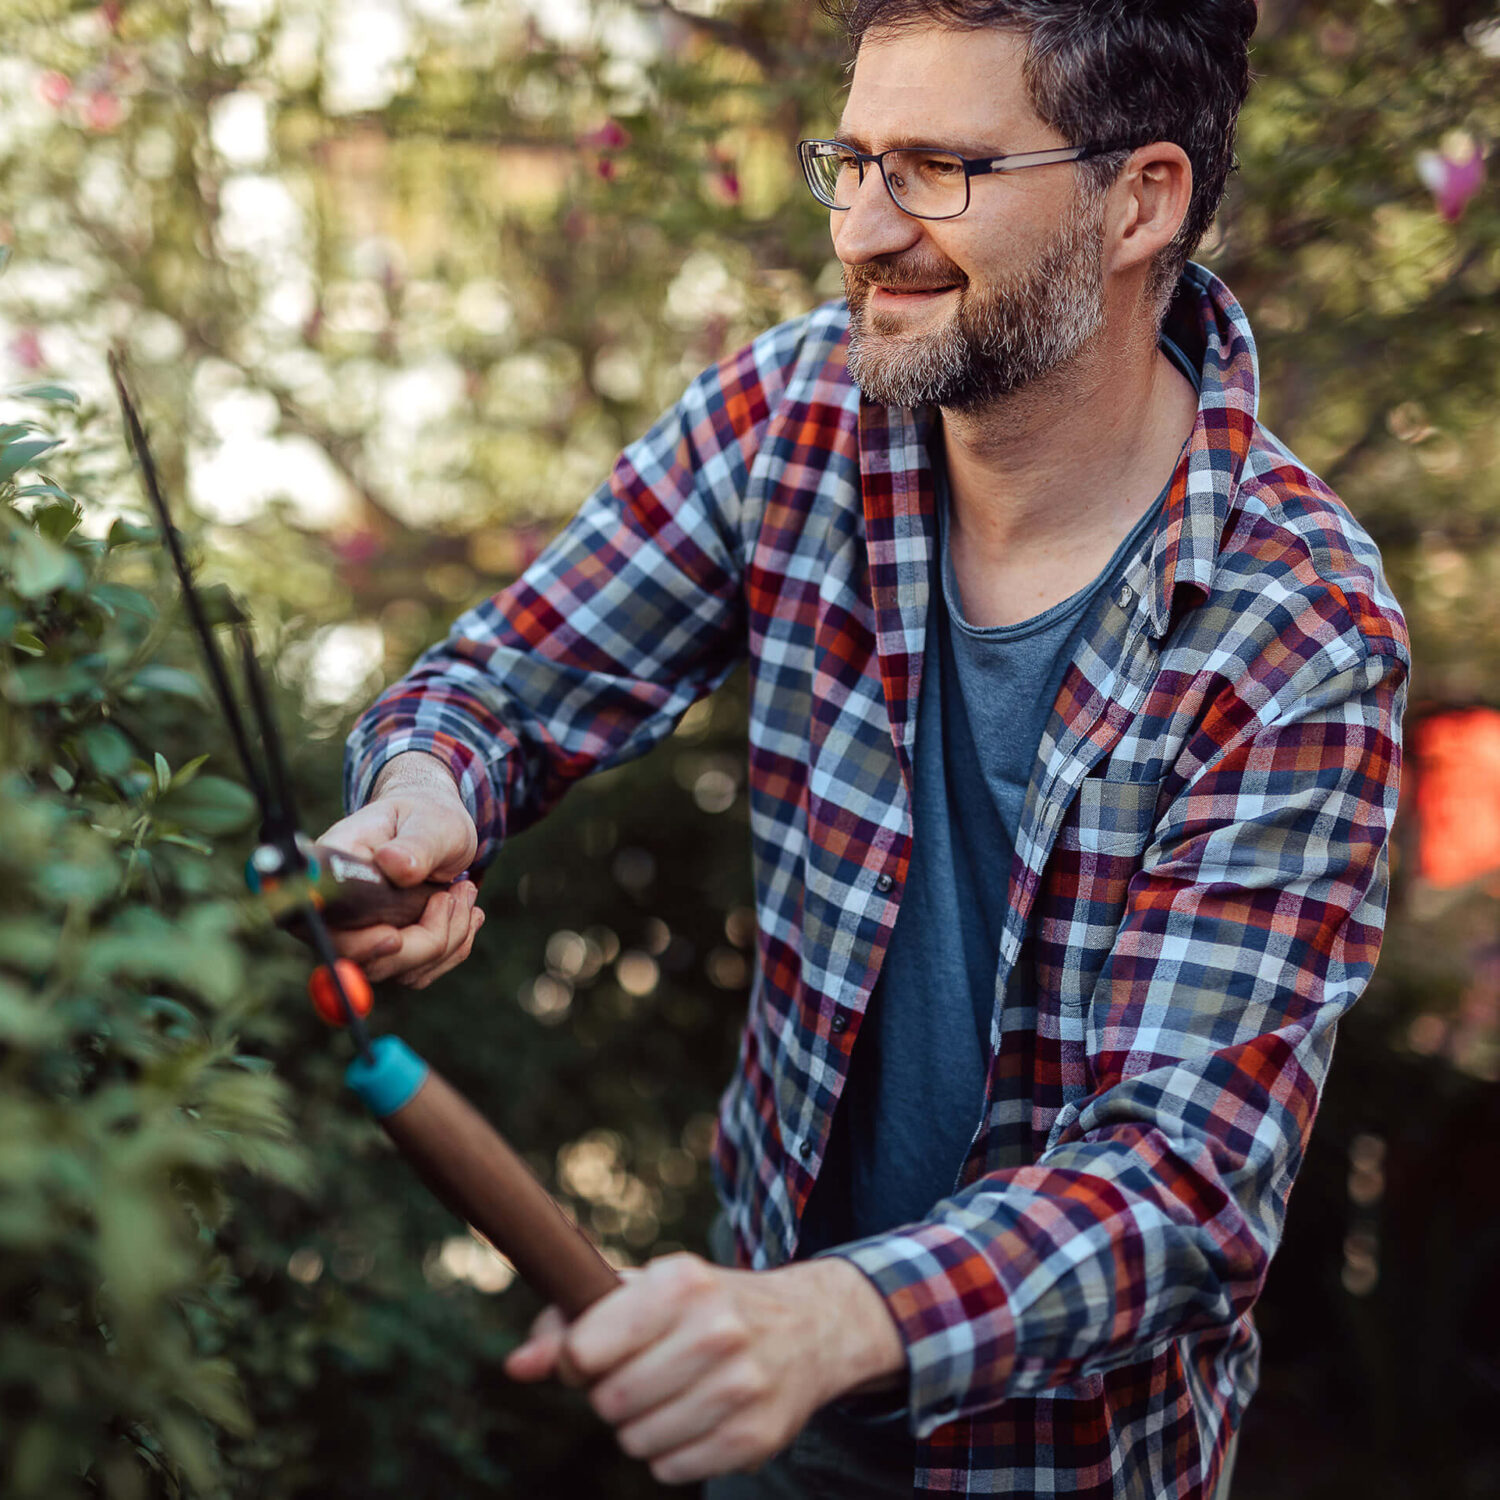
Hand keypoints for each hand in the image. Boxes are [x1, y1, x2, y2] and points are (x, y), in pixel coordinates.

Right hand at [317, 752, 481, 988]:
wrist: (437, 830)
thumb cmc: (427, 819)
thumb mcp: (430, 822)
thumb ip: (416, 845)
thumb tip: (395, 865)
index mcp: (332, 869)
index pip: (319, 921)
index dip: (353, 942)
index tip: (393, 938)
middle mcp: (337, 910)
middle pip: (363, 958)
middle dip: (424, 938)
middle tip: (459, 893)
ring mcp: (359, 936)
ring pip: (398, 969)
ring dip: (446, 938)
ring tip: (465, 893)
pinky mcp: (385, 953)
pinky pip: (418, 972)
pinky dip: (452, 949)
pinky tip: (465, 915)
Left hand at [503, 1253, 904, 1484]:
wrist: (806, 1328)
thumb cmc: (704, 1305)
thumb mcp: (646, 1290)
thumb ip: (572, 1320)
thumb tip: (516, 1366)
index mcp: (681, 1282)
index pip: (585, 1349)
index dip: (575, 1361)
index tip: (592, 1355)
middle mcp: (716, 1330)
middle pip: (609, 1401)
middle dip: (611, 1394)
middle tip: (641, 1372)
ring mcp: (740, 1386)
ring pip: (636, 1442)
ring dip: (641, 1426)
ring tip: (672, 1392)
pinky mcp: (755, 1437)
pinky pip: (670, 1470)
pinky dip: (672, 1452)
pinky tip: (698, 1416)